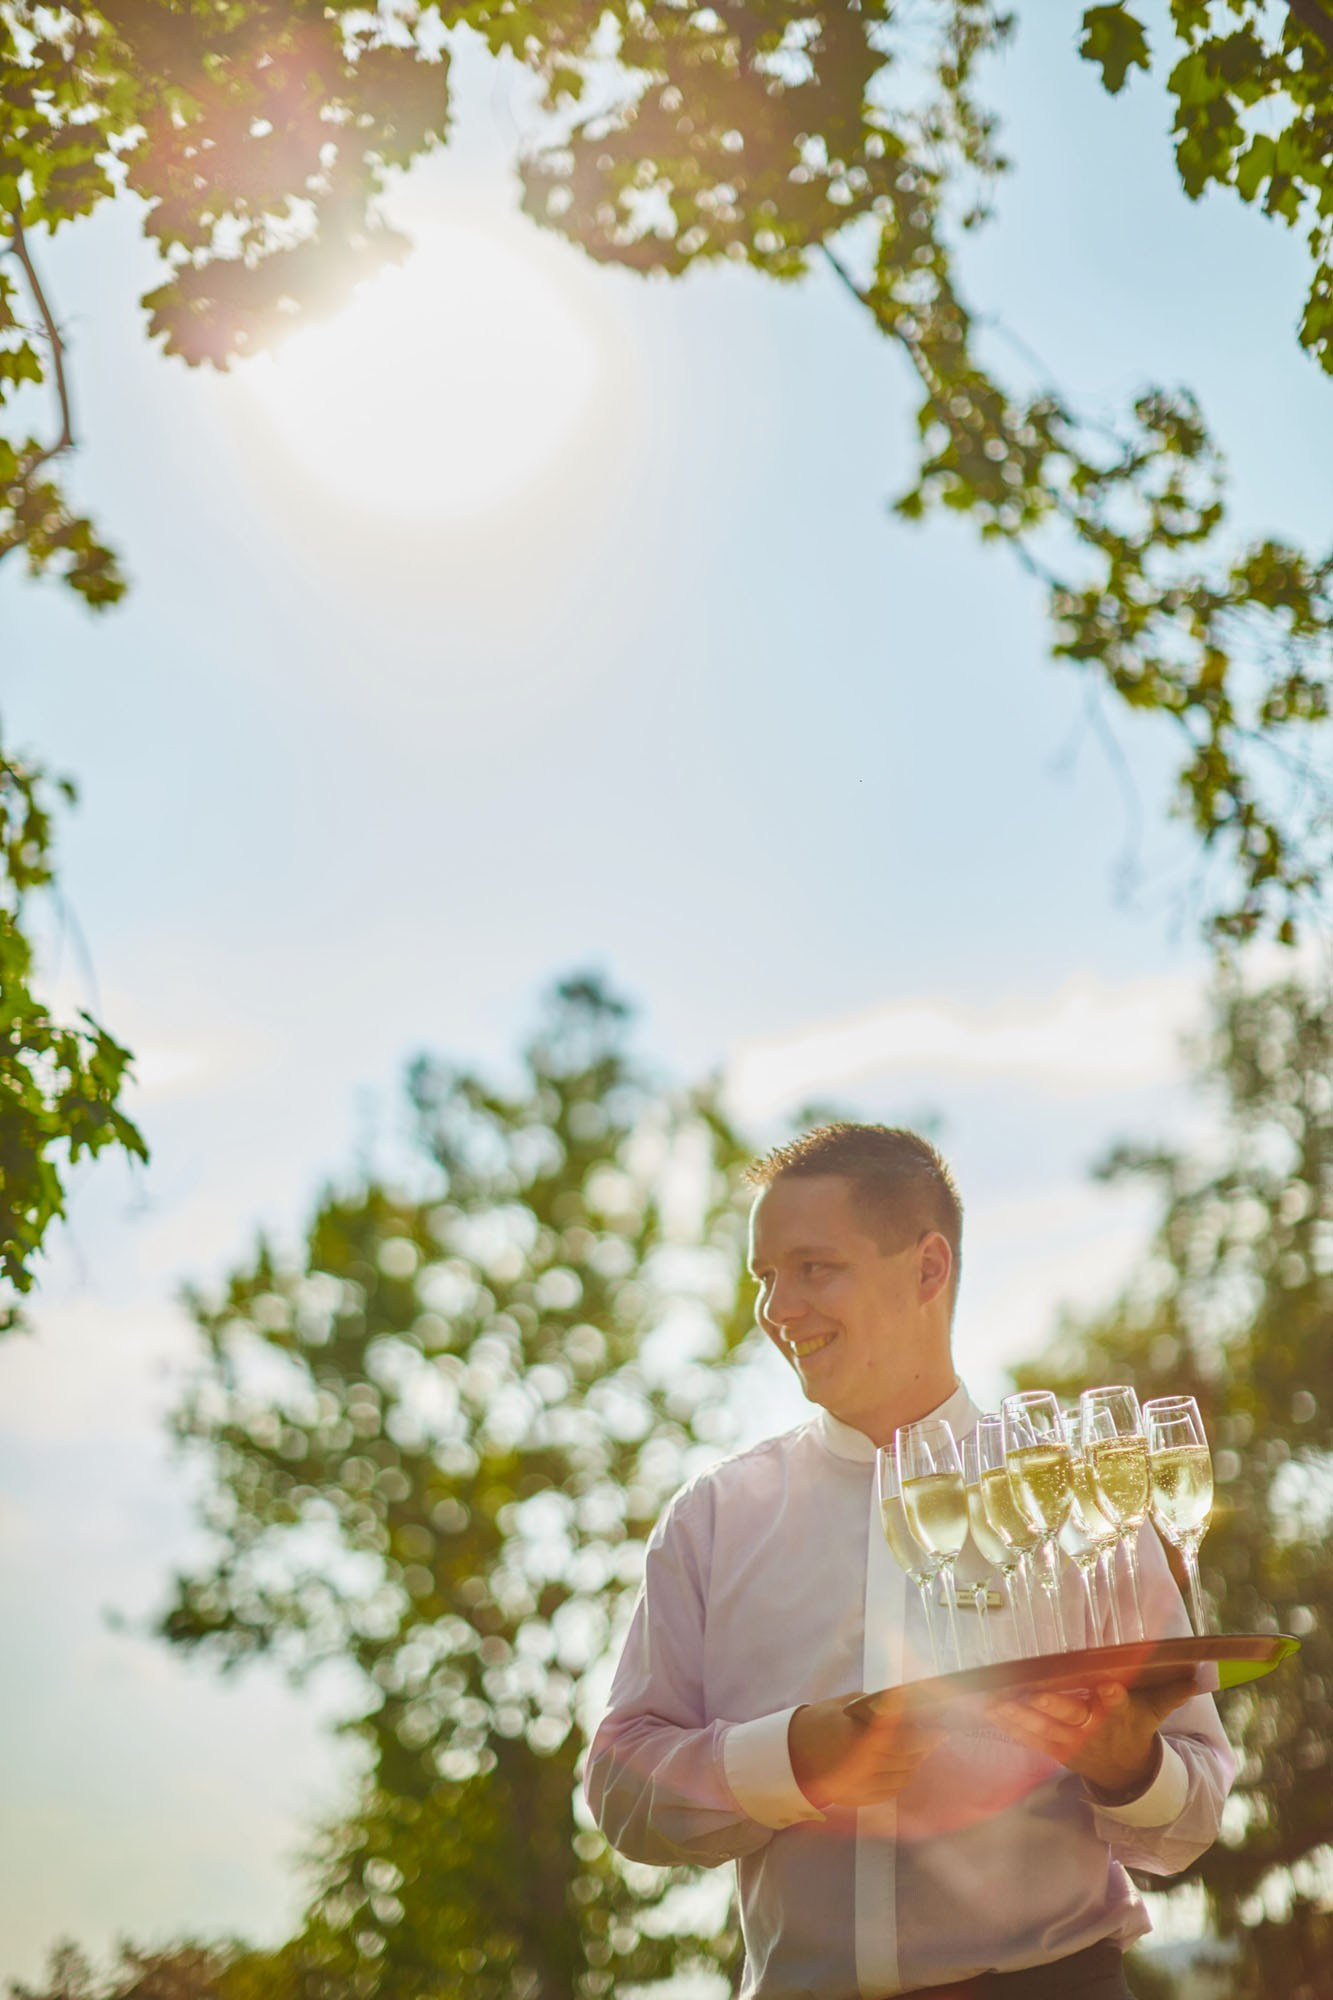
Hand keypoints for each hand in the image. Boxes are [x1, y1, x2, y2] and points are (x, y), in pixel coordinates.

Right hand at [788, 1693, 945, 1810]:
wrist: (791, 1756)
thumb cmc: (820, 1723)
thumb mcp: (847, 1706)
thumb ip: (876, 1707)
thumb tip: (908, 1704)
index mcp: (858, 1739)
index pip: (901, 1735)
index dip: (922, 1728)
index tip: (938, 1720)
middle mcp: (862, 1767)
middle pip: (906, 1755)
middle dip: (925, 1742)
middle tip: (940, 1731)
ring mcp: (863, 1786)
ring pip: (904, 1773)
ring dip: (917, 1759)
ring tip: (925, 1745)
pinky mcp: (862, 1798)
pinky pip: (894, 1788)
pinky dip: (905, 1775)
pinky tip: (909, 1762)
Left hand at [987, 1675, 1198, 1795]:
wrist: (1126, 1774)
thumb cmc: (1137, 1727)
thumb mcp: (1158, 1707)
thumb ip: (1178, 1687)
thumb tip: (1211, 1669)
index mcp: (1120, 1714)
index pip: (1118, 1703)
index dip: (1111, 1696)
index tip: (1107, 1685)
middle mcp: (1094, 1729)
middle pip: (1073, 1716)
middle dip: (1054, 1705)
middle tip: (1034, 1692)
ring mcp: (1072, 1743)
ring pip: (1044, 1728)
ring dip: (1019, 1714)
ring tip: (996, 1699)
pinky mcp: (1054, 1750)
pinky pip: (1030, 1738)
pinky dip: (1010, 1725)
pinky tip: (989, 1710)